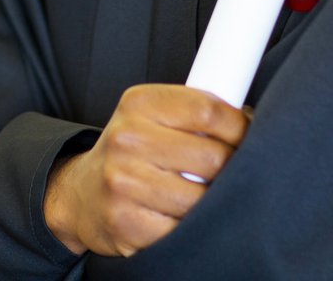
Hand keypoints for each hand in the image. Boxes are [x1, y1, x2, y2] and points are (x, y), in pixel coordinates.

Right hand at [42, 84, 250, 257]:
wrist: (82, 194)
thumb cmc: (130, 153)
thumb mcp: (150, 116)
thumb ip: (191, 113)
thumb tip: (250, 120)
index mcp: (138, 104)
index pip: (208, 110)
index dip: (240, 127)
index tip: (248, 137)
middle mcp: (127, 139)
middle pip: (213, 157)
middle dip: (232, 168)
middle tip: (231, 172)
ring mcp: (124, 183)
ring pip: (203, 198)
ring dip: (213, 202)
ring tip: (204, 195)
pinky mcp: (126, 223)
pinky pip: (184, 229)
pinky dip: (192, 227)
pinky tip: (183, 217)